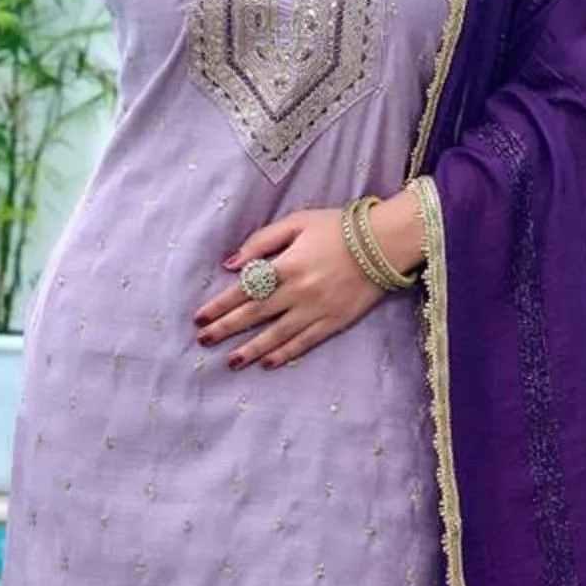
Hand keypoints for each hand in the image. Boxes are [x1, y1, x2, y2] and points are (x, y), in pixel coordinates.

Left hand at [192, 207, 382, 369]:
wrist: (385, 242)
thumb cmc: (339, 227)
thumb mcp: (297, 222)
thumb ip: (262, 241)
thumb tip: (231, 263)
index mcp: (286, 265)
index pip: (244, 290)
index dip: (220, 305)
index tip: (199, 317)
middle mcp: (298, 291)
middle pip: (254, 314)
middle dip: (226, 329)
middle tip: (203, 341)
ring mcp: (316, 310)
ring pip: (277, 335)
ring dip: (251, 349)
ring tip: (230, 362)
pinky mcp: (334, 322)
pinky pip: (304, 342)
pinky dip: (284, 353)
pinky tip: (267, 363)